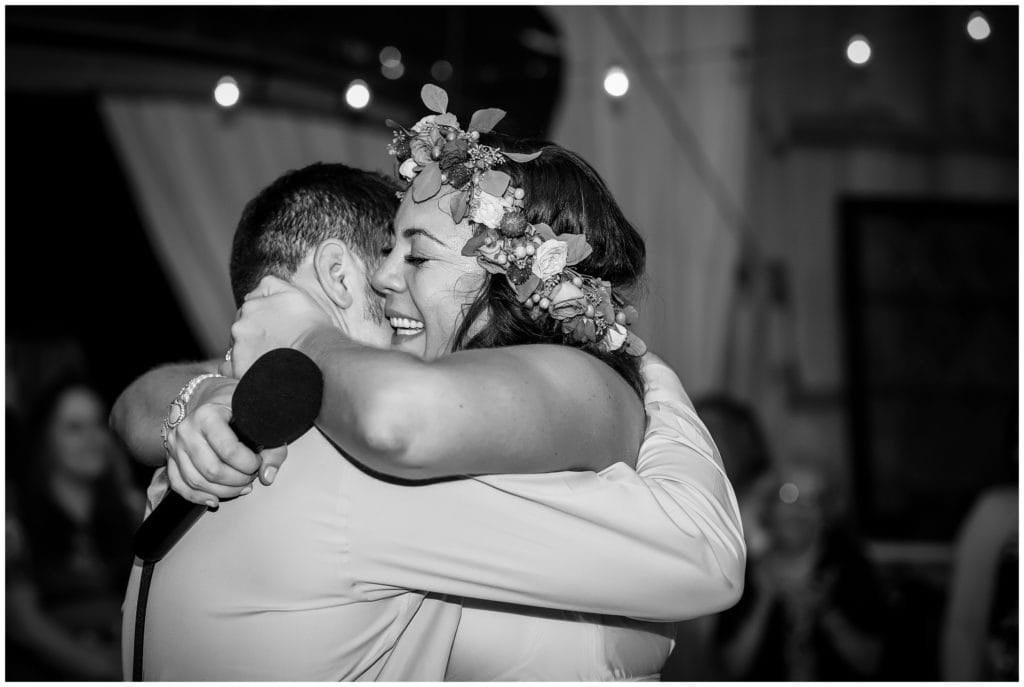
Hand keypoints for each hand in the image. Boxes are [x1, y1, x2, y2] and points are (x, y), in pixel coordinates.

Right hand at [164, 377, 287, 505]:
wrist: (211, 398)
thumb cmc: (236, 407)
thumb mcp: (257, 417)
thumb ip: (271, 446)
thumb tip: (267, 475)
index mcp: (208, 415)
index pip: (229, 451)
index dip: (249, 464)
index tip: (258, 461)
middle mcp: (187, 430)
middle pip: (212, 470)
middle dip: (237, 480)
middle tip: (251, 475)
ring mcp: (175, 445)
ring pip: (196, 481)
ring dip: (223, 491)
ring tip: (240, 486)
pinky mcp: (171, 458)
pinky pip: (179, 485)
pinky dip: (197, 497)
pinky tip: (215, 499)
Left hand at [228, 276, 331, 376]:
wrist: (318, 354)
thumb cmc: (311, 326)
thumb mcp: (294, 293)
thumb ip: (269, 286)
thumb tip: (252, 293)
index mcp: (250, 307)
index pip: (248, 312)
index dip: (263, 320)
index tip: (277, 328)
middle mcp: (239, 328)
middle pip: (241, 330)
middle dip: (254, 335)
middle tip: (276, 343)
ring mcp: (238, 350)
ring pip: (237, 349)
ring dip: (249, 351)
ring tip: (272, 358)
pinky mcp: (240, 372)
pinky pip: (229, 370)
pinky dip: (240, 369)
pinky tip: (257, 369)